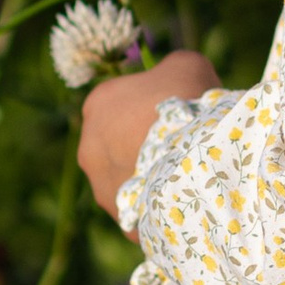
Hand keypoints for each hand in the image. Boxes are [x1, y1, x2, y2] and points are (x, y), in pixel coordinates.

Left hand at [79, 48, 219, 219]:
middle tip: (183, 147)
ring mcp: (101, 187)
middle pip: (120, 144)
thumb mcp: (185, 65)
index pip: (121, 103)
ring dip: (151, 179)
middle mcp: (88, 146)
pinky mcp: (121, 219)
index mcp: (98, 104)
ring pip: (129, 181)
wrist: (195, 159)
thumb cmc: (187, 102)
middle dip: (145, 145)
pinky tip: (187, 202)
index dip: (150, 107)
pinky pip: (143, 210)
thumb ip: (171, 68)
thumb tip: (173, 76)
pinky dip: (160, 207)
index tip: (177, 112)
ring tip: (188, 178)